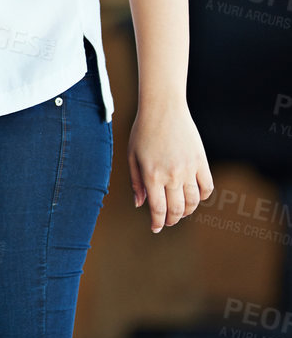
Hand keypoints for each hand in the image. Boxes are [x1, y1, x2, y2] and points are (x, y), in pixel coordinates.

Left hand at [128, 100, 213, 232]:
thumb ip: (136, 182)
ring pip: (193, 202)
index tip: (155, 228)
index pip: (158, 209)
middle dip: (172, 220)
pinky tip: (193, 196)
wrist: (164, 109)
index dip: (158, 222)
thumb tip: (140, 205)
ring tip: (180, 210)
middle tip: (167, 221)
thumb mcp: (132, 155)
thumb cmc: (143, 131)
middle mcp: (172, 175)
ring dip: (187, 211)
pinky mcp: (201, 162)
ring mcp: (189, 169)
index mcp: (152, 175)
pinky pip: (207, 188)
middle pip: (177, 209)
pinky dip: (202, 196)